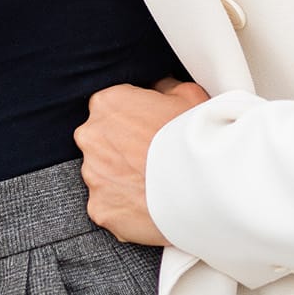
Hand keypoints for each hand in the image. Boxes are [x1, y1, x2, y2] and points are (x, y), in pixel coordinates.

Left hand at [74, 76, 211, 245]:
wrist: (202, 187)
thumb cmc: (194, 138)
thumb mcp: (187, 93)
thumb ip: (162, 87)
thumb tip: (157, 89)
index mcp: (107, 103)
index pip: (110, 107)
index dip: (132, 118)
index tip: (148, 129)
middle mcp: (91, 137)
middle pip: (102, 140)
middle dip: (122, 148)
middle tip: (151, 157)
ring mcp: (93, 175)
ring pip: (103, 174)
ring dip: (122, 177)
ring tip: (154, 183)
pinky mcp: (99, 208)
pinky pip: (108, 206)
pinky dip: (124, 207)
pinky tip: (149, 204)